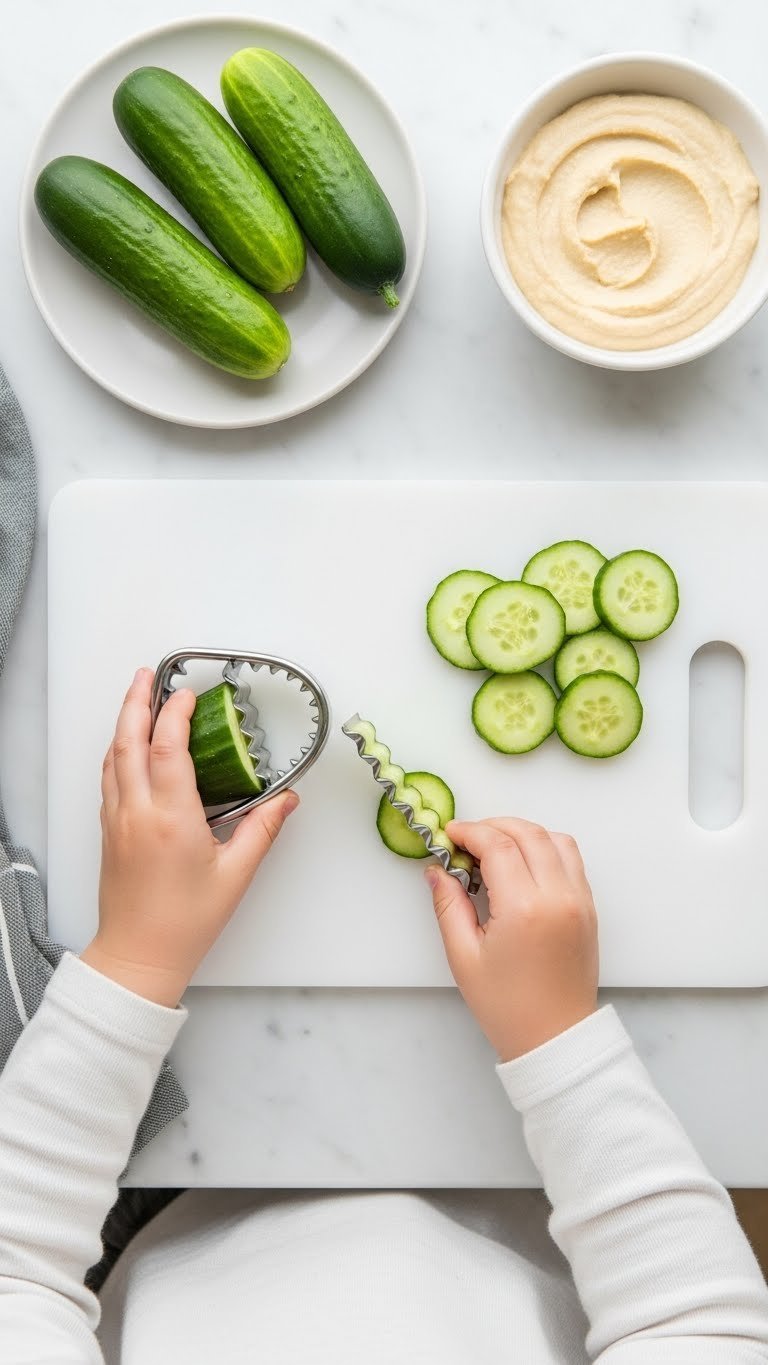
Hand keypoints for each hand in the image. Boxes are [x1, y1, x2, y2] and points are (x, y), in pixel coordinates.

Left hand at [81, 668, 298, 1006]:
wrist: (139, 956)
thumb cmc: (186, 922)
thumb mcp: (236, 874)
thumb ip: (263, 829)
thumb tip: (287, 799)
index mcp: (170, 819)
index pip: (167, 748)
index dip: (175, 714)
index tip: (188, 694)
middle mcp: (137, 813)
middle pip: (129, 741)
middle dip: (137, 702)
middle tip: (148, 675)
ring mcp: (118, 821)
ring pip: (113, 758)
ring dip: (123, 722)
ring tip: (137, 698)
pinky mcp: (110, 832)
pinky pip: (109, 779)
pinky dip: (117, 751)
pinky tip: (127, 746)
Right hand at [425, 818, 597, 1061]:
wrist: (555, 1037)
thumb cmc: (506, 1006)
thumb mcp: (463, 957)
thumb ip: (448, 905)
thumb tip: (437, 870)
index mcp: (525, 909)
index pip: (498, 845)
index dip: (470, 832)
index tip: (450, 836)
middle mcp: (559, 896)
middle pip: (529, 833)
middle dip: (494, 825)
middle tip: (467, 838)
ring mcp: (580, 900)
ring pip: (556, 839)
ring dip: (524, 832)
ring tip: (496, 847)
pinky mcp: (590, 908)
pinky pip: (572, 860)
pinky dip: (546, 848)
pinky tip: (522, 864)